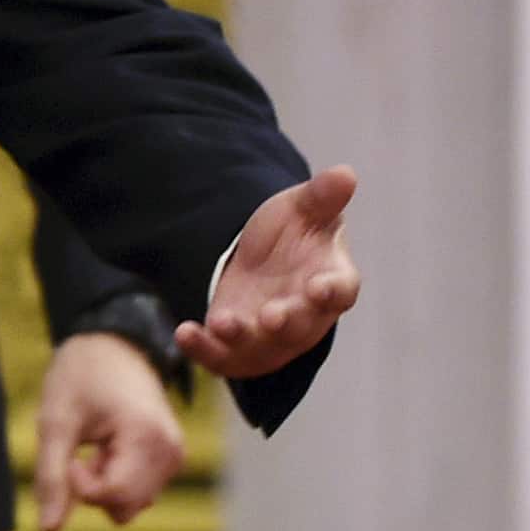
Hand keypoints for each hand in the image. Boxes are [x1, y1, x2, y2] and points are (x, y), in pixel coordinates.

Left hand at [31, 332, 187, 530]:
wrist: (113, 344)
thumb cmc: (81, 375)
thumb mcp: (56, 422)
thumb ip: (52, 477)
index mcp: (148, 439)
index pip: (113, 497)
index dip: (81, 486)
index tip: (70, 456)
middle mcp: (171, 453)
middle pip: (124, 507)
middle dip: (94, 487)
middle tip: (83, 448)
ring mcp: (174, 457)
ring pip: (131, 504)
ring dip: (105, 482)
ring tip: (97, 443)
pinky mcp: (169, 459)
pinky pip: (138, 490)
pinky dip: (117, 476)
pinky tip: (108, 445)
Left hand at [180, 165, 361, 379]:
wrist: (256, 255)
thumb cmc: (292, 232)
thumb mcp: (301, 208)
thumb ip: (321, 197)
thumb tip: (345, 173)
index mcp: (331, 281)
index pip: (340, 291)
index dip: (332, 292)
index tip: (320, 288)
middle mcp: (306, 316)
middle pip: (301, 328)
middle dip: (286, 324)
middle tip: (271, 317)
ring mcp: (272, 335)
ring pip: (262, 348)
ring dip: (242, 341)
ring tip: (221, 325)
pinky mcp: (238, 345)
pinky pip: (224, 357)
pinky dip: (205, 350)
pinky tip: (185, 332)